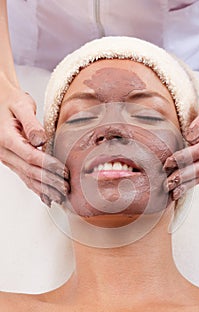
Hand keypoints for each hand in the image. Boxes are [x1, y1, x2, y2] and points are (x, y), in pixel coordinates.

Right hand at [0, 89, 69, 206]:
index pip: (31, 156)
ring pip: (27, 178)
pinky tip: (46, 197)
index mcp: (7, 139)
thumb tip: (41, 139)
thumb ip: (32, 123)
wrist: (0, 101)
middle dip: (50, 181)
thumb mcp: (22, 106)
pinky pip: (24, 177)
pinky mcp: (12, 161)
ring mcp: (7, 159)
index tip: (63, 171)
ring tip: (60, 197)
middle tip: (66, 189)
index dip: (48, 165)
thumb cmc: (11, 101)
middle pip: (30, 171)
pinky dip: (37, 188)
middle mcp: (4, 152)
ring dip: (45, 189)